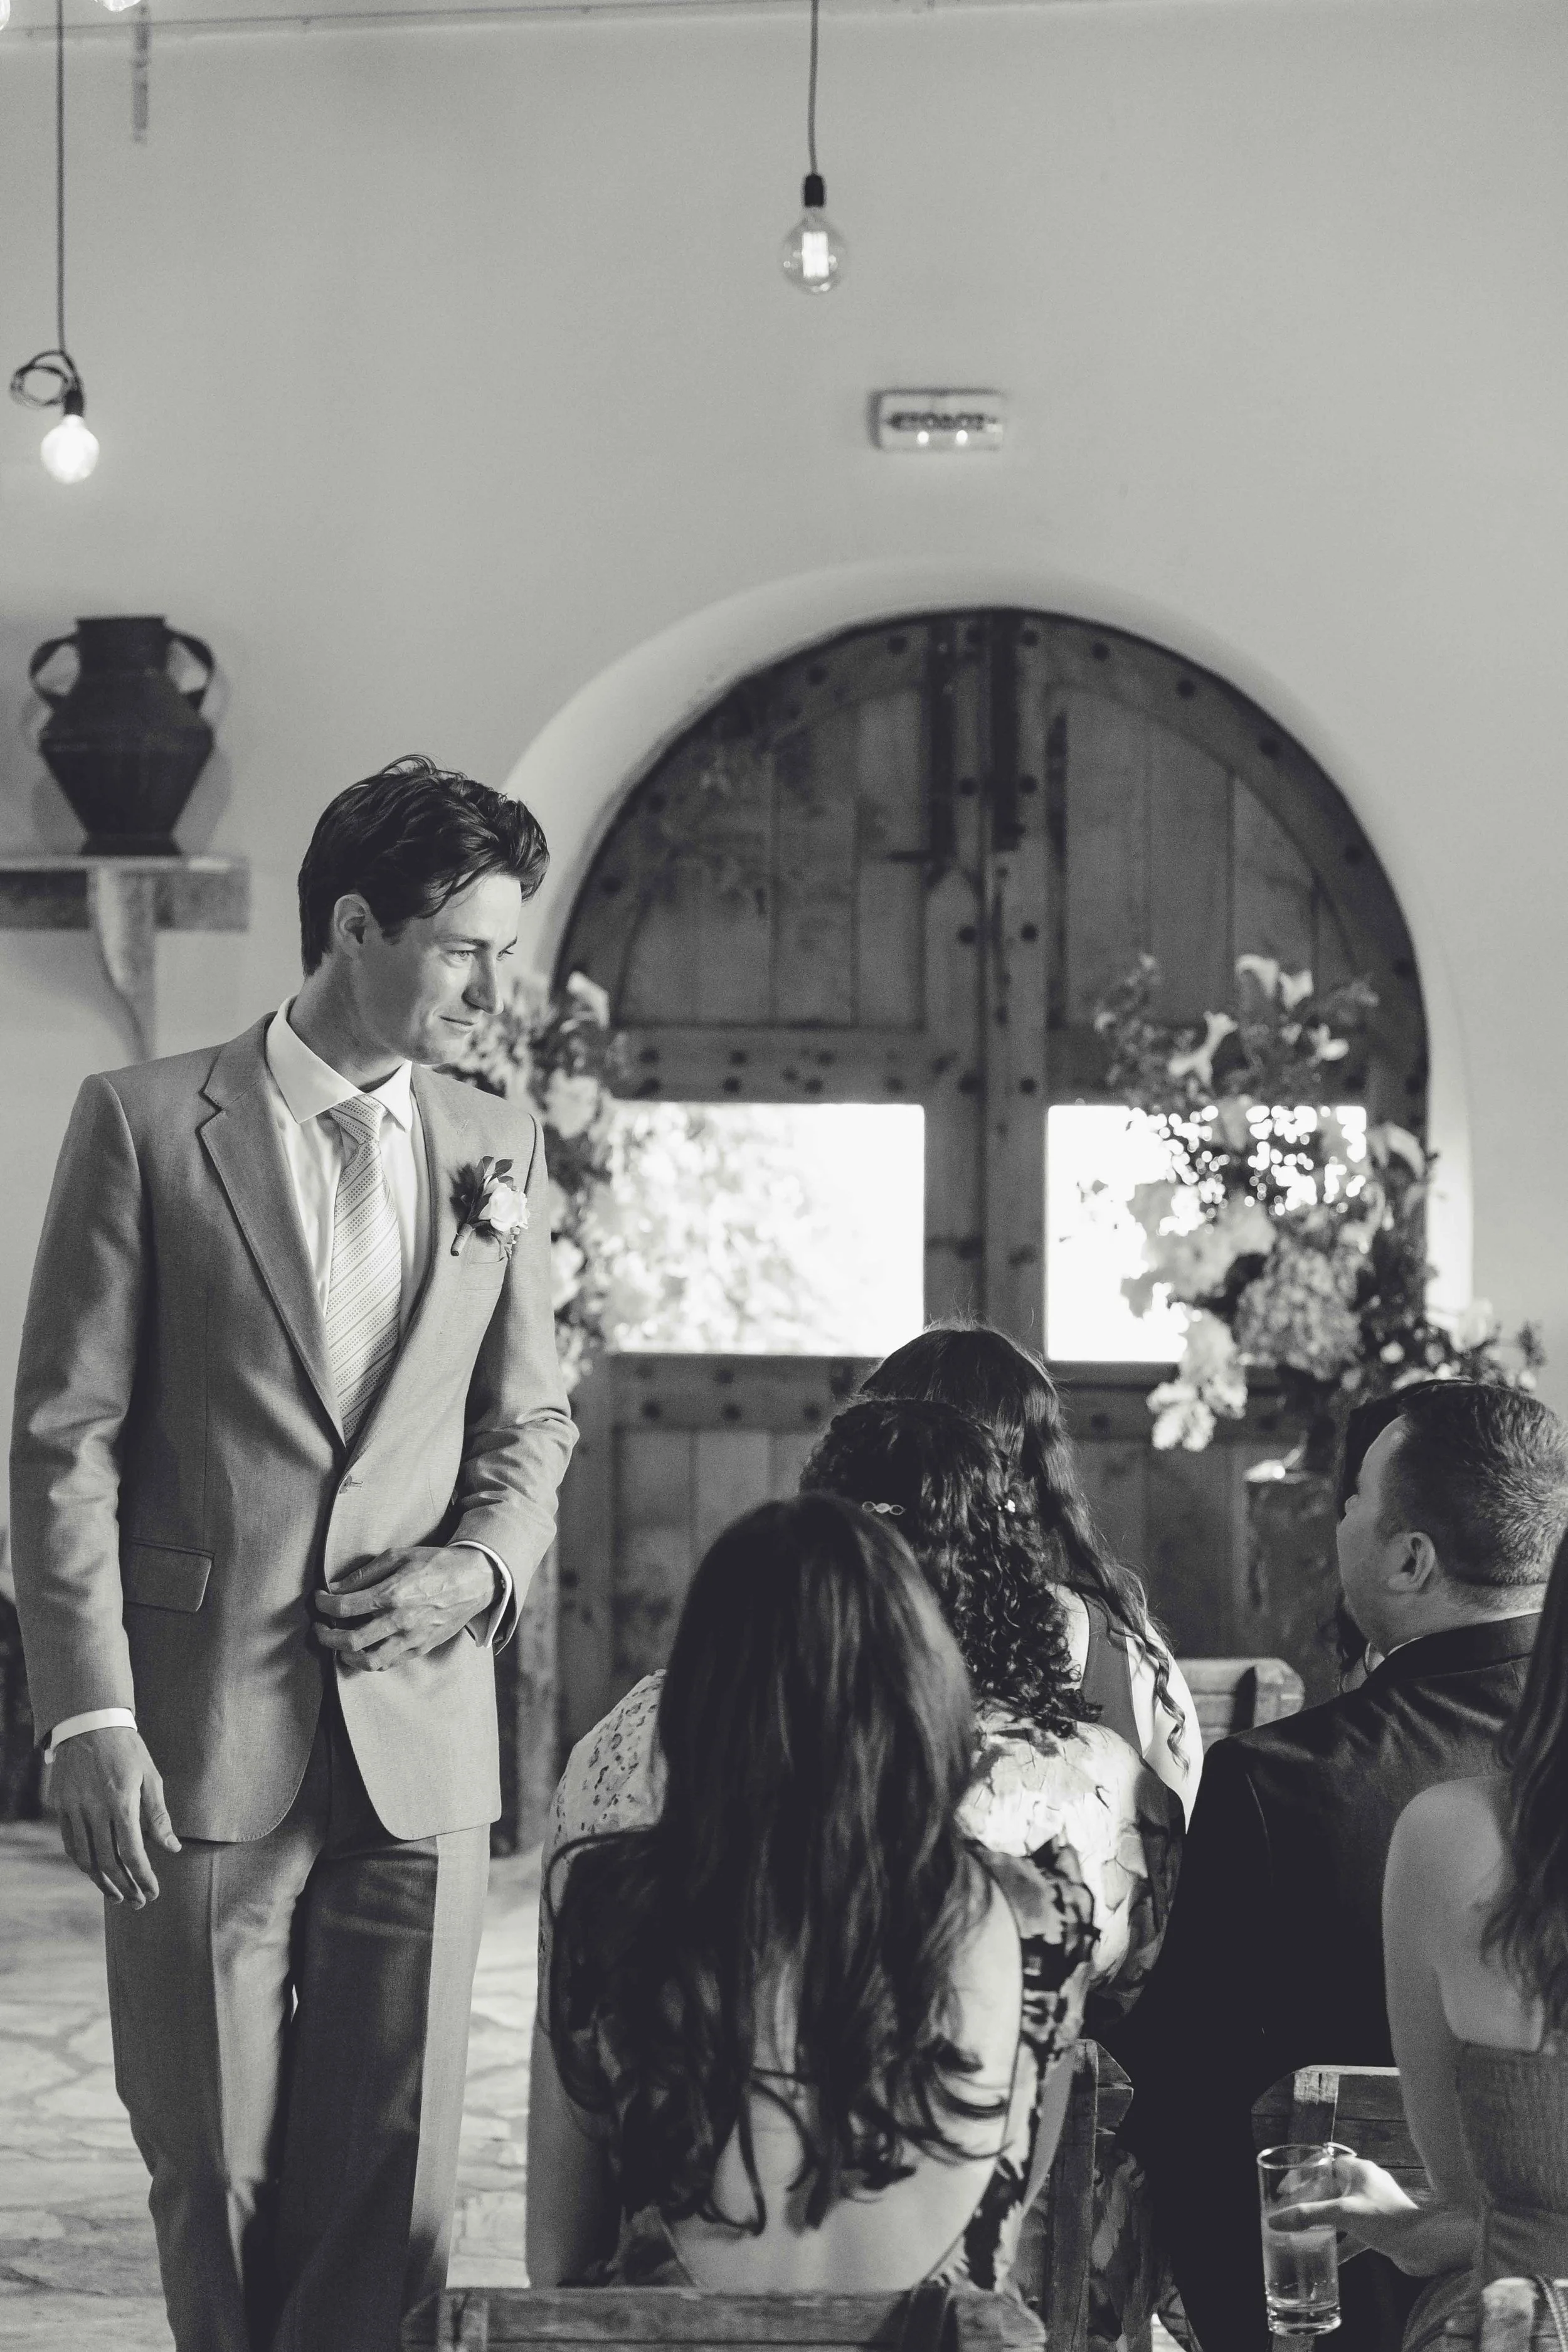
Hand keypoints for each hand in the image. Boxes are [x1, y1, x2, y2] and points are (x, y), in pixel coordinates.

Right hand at [49, 1725, 180, 1907]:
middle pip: (107, 1863)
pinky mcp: (61, 1808)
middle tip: (139, 1902)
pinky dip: (84, 1864)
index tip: (154, 1892)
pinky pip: (70, 1845)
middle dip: (125, 1888)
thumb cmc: (127, 1750)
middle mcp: (94, 1810)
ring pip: (85, 1859)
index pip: (132, 1853)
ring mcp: (73, 1810)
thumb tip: (172, 1848)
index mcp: (120, 1802)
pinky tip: (96, 1873)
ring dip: (102, 1883)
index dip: (143, 1878)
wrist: (89, 1724)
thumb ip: (158, 1816)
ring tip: (119, 1896)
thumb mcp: (150, 1777)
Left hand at [315, 1545, 497, 1670]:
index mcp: (393, 1594)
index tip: (319, 1599)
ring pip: (368, 1661)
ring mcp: (412, 1638)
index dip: (324, 1604)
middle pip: (350, 1640)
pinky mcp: (421, 1647)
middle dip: (325, 1636)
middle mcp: (400, 1620)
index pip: (345, 1607)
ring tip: (338, 1644)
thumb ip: (365, 1573)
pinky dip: (369, 1660)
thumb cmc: (436, 1563)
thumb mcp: (399, 1556)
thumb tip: (336, 1588)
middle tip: (319, 1628)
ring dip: (345, 1654)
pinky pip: (388, 1663)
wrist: (474, 1579)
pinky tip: (363, 1649)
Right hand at [1271, 2157, 1476, 2275]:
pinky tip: (1332, 2260)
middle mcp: (1365, 2183)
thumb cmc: (1388, 2220)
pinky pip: (1355, 2232)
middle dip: (1311, 2202)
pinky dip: (1343, 2244)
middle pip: (1330, 2188)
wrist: (1427, 2245)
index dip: (1302, 2174)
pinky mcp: (1381, 2227)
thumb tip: (1275, 2220)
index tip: (1285, 2190)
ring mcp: (1374, 2206)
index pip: (1322, 2164)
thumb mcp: (1343, 2215)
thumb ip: (1309, 2216)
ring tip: (1307, 2236)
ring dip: (1326, 2223)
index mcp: (1357, 2170)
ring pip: (1342, 2211)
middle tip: (1292, 2215)